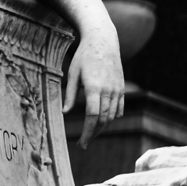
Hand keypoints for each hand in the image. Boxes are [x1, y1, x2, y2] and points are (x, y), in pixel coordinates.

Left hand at [63, 27, 124, 148]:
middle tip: (84, 144)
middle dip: (93, 134)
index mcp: (94, 87)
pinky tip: (102, 122)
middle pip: (103, 120)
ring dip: (102, 127)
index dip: (87, 132)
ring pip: (112, 116)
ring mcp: (117, 89)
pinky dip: (111, 118)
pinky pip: (119, 109)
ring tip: (90, 134)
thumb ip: (69, 94)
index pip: (92, 116)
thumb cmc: (83, 56)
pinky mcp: (121, 88)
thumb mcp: (72, 74)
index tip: (81, 144)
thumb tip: (64, 113)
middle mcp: (109, 90)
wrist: (103, 41)